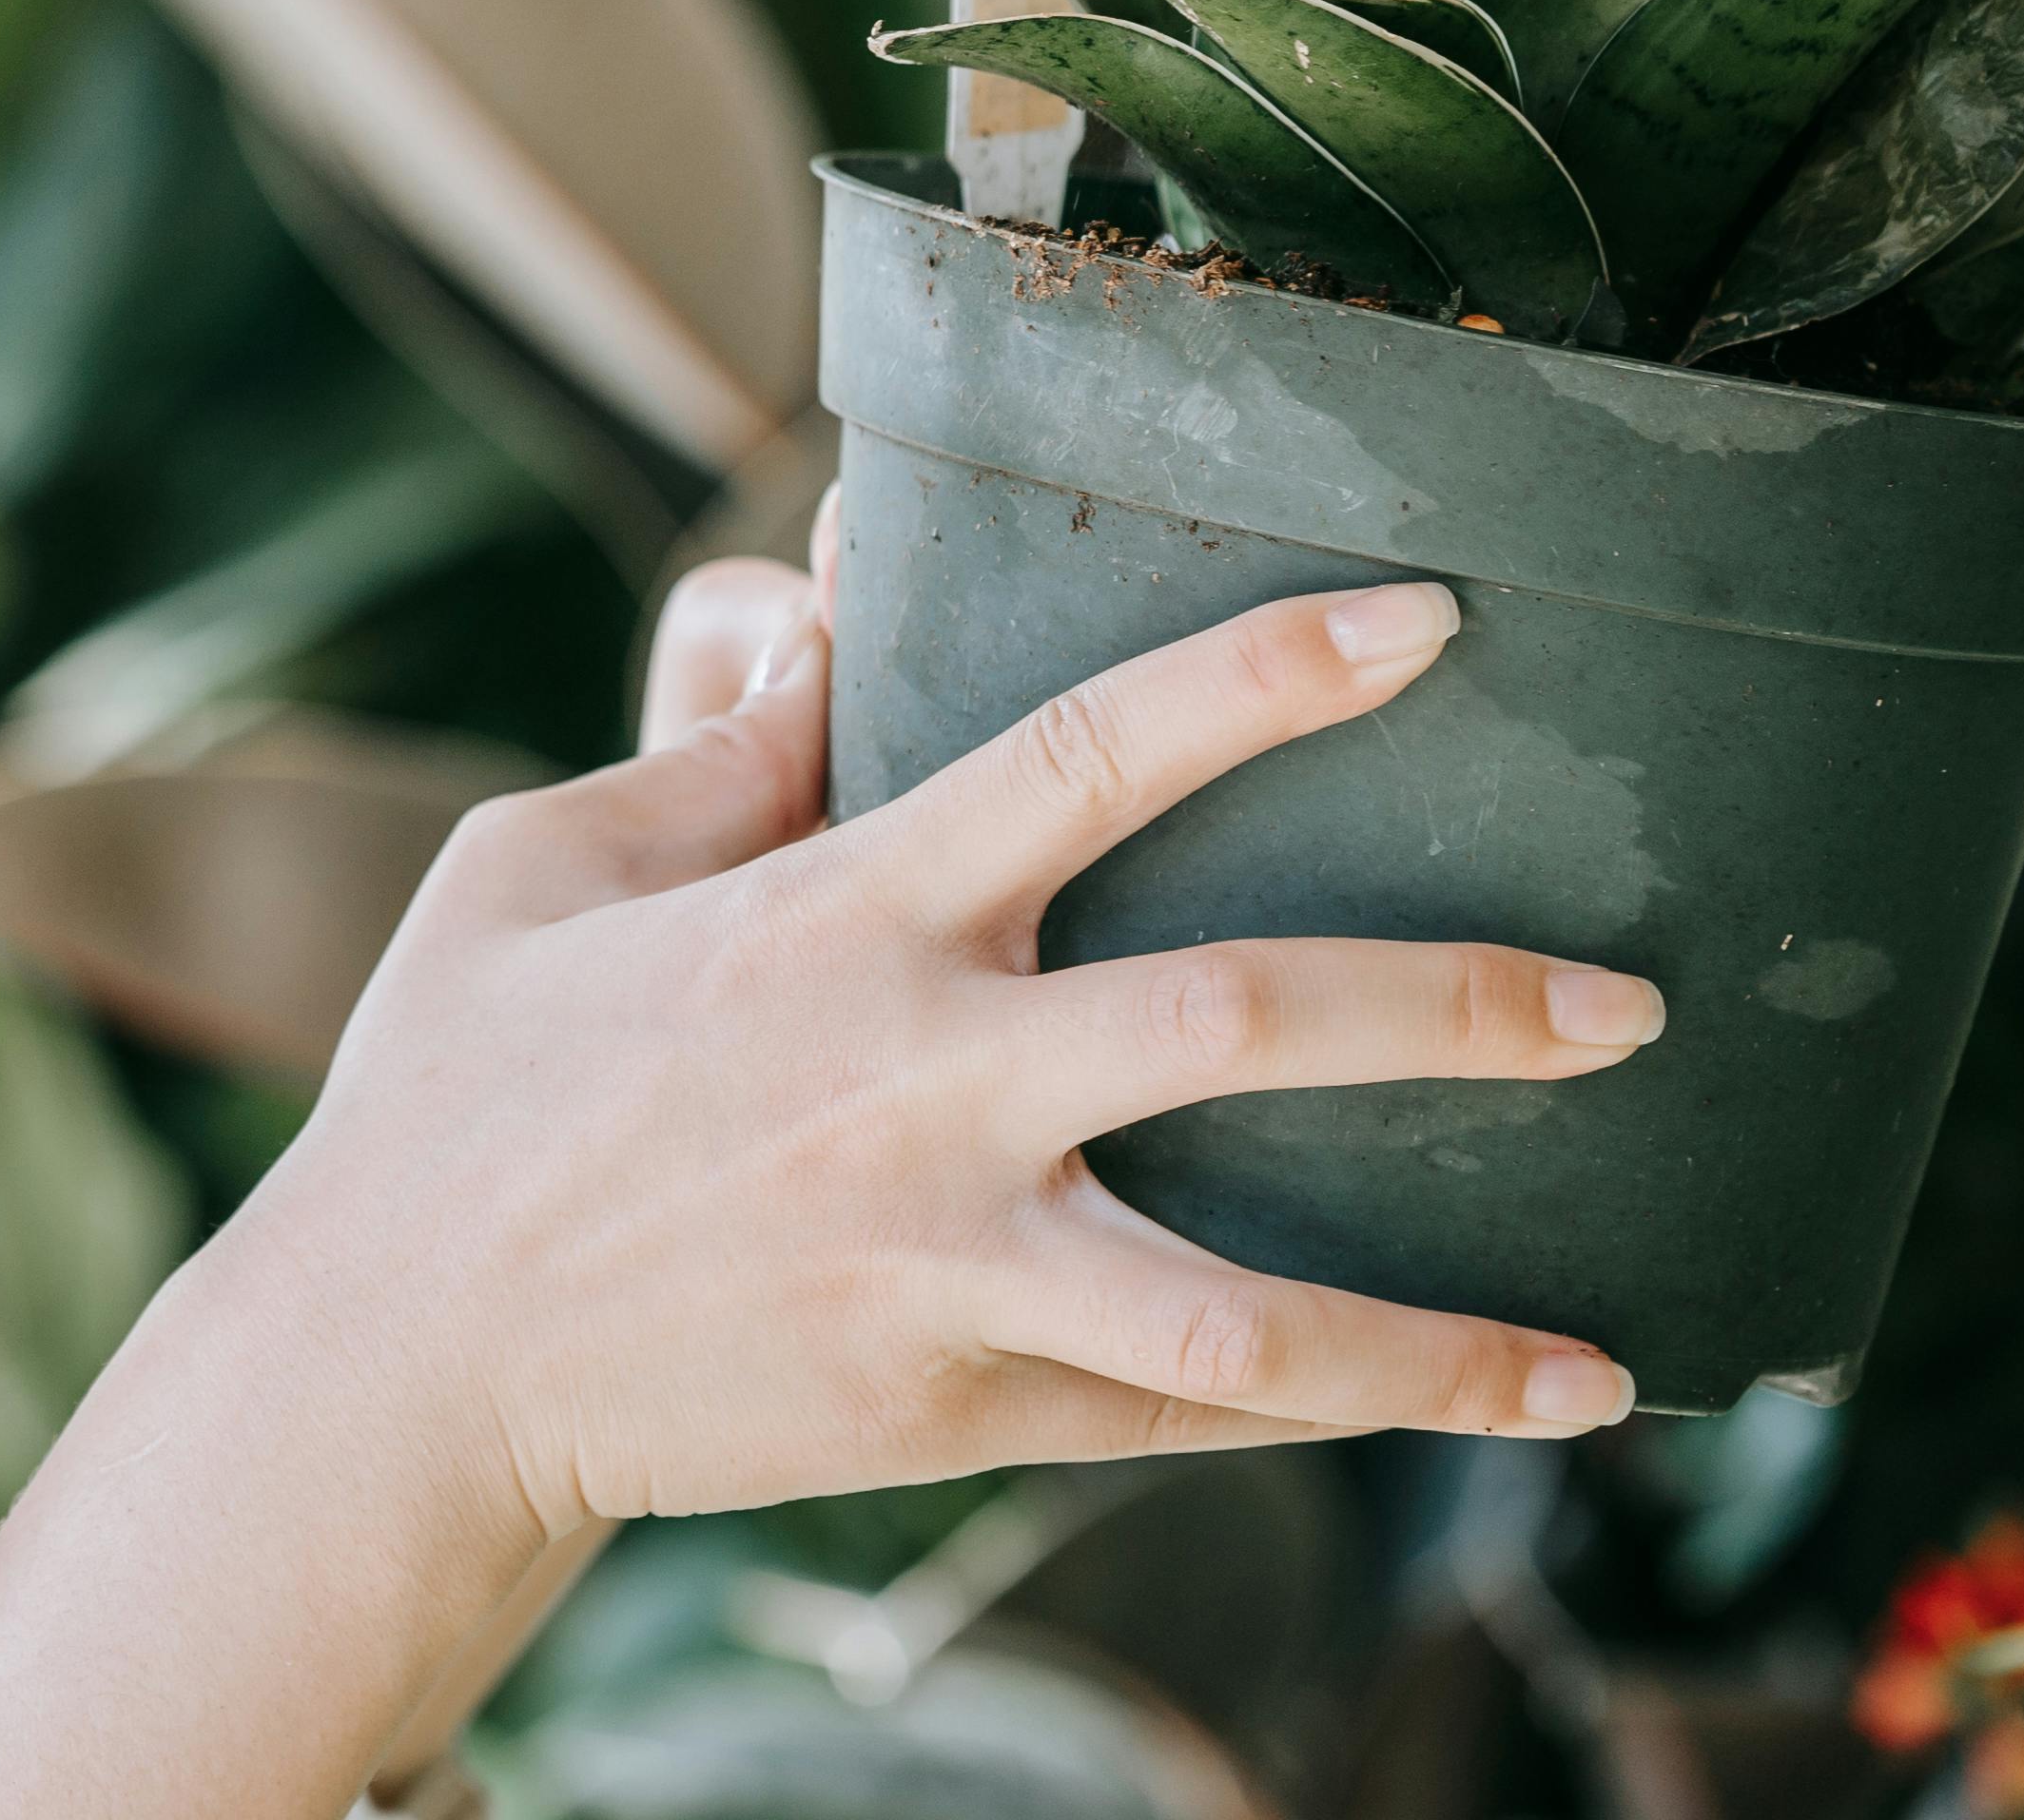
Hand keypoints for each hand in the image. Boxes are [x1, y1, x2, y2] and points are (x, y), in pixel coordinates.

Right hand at [0, 540, 1653, 1819]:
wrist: (393, 1364)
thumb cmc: (457, 1087)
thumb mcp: (546, 862)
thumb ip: (717, 747)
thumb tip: (820, 596)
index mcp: (834, 915)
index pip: (1085, 753)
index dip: (1263, 674)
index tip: (1427, 622)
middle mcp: (916, 1080)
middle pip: (1241, 1020)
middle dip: (1458, 1009)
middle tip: (1629, 1000)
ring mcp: (940, 1262)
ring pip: (1246, 1308)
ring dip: (1443, 1341)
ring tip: (1602, 1361)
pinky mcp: (941, 1406)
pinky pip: (1169, 1421)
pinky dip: (1315, 1422)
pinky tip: (1447, 1426)